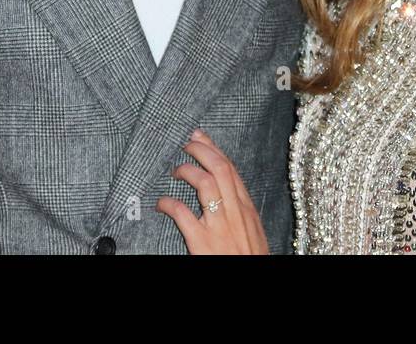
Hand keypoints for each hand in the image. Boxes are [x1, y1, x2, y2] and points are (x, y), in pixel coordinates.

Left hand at [155, 129, 270, 254]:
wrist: (254, 278)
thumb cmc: (252, 259)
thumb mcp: (253, 231)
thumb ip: (240, 212)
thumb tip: (226, 195)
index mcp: (247, 208)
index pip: (231, 169)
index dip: (214, 149)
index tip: (201, 137)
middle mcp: (235, 211)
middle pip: (219, 168)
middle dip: (201, 150)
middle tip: (185, 144)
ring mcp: (220, 225)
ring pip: (205, 183)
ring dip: (187, 171)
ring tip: (175, 170)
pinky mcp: (203, 241)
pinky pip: (183, 213)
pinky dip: (169, 203)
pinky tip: (161, 203)